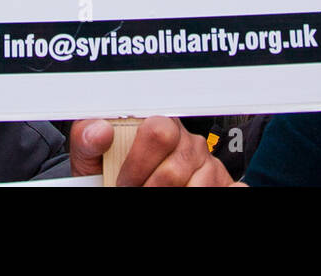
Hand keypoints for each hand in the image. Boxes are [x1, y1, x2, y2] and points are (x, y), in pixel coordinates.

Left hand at [69, 116, 235, 185]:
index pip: (158, 131)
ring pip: (199, 186)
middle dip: (151, 187)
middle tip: (137, 192)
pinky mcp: (224, 182)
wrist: (124, 186)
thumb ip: (87, 139)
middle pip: (175, 168)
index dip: (137, 164)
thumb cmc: (112, 173)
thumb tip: (99, 130)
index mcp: (159, 124)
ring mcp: (209, 164)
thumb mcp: (93, 157)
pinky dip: (213, 194)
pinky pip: (232, 189)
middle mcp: (189, 142)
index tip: (123, 182)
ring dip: (175, 196)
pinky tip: (187, 192)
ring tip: (154, 195)